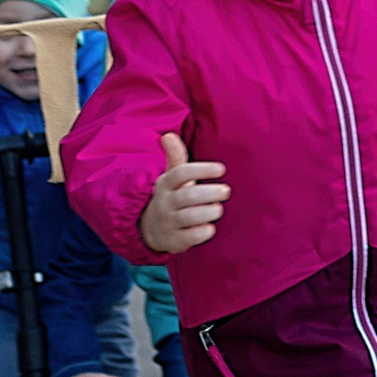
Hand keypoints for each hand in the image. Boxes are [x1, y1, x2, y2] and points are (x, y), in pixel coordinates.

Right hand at [140, 132, 229, 253]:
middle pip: (187, 196)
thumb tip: (168, 135)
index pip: (181, 173)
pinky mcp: (174, 241)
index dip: (201, 170)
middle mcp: (165, 203)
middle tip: (226, 191)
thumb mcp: (171, 178)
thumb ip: (175, 157)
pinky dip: (202, 232)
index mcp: (166, 184)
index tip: (221, 169)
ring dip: (208, 211)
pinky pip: (190, 237)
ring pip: (189, 217)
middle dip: (209, 192)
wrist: (150, 229)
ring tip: (218, 208)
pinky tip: (210, 227)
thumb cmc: (171, 197)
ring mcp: (169, 223)